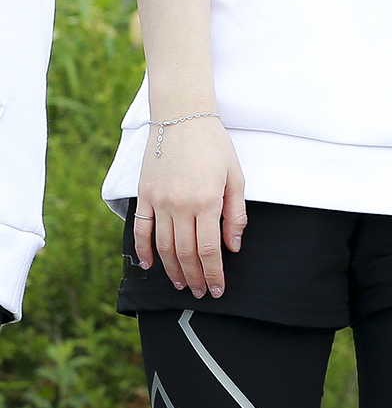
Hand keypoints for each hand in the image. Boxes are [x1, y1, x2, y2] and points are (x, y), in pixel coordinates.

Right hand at [133, 116, 247, 298]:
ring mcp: (160, 201)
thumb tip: (234, 246)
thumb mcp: (235, 175)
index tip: (217, 289)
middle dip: (195, 277)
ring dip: (172, 269)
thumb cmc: (213, 144)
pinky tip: (149, 264)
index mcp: (207, 200)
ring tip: (181, 283)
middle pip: (186, 253)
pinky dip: (143, 250)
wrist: (182, 115)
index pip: (209, 250)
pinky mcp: (145, 194)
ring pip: (164, 247)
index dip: (213, 273)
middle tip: (199, 292)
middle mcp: (181, 205)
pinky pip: (141, 230)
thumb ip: (236, 213)